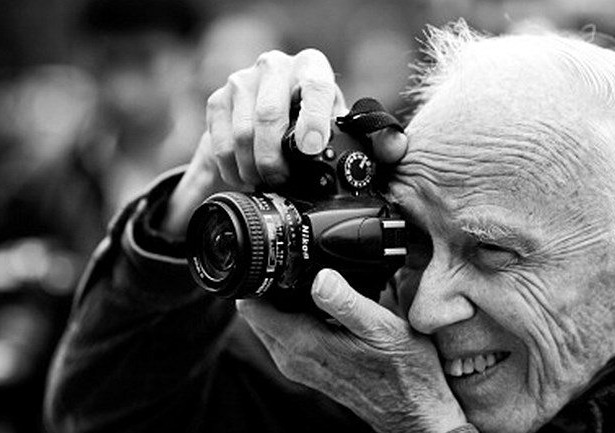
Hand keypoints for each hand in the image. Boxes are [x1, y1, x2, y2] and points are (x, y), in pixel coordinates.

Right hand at [161, 48, 408, 235]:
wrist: (274, 116)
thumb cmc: (316, 123)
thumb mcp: (346, 130)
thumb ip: (376, 141)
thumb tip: (396, 148)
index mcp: (313, 68)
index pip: (315, 88)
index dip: (312, 120)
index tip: (311, 149)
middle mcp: (276, 67)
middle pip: (269, 116)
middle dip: (276, 160)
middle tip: (283, 184)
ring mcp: (242, 81)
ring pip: (242, 134)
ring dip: (254, 169)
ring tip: (266, 185)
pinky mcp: (218, 100)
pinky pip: (219, 144)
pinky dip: (232, 170)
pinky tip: (246, 178)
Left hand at [237, 269, 466, 432]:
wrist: (415, 413)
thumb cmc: (405, 373)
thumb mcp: (382, 328)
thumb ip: (346, 303)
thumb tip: (319, 277)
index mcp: (303, 344)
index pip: (252, 307)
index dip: (259, 278)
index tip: (280, 261)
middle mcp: (294, 358)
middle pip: (258, 313)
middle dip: (269, 287)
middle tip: (300, 266)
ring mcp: (301, 366)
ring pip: (272, 324)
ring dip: (284, 302)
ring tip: (315, 283)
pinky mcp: (312, 369)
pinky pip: (289, 335)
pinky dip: (298, 317)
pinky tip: (326, 307)